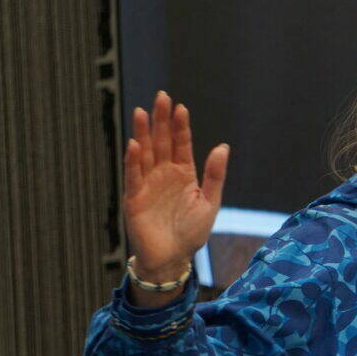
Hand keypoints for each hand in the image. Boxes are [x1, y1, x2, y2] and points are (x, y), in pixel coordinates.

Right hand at [124, 91, 227, 282]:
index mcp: (183, 174)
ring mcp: (148, 184)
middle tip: (161, 97)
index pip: (181, 144)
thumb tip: (223, 146)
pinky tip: (135, 144)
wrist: (173, 258)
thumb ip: (215, 175)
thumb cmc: (191, 232)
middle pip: (161, 142)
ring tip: (142, 112)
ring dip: (143, 133)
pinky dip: (133, 160)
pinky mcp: (134, 198)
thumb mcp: (209, 202)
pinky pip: (134, 176)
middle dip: (161, 120)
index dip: (181, 126)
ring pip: (145, 153)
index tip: (181, 107)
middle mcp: (164, 175)